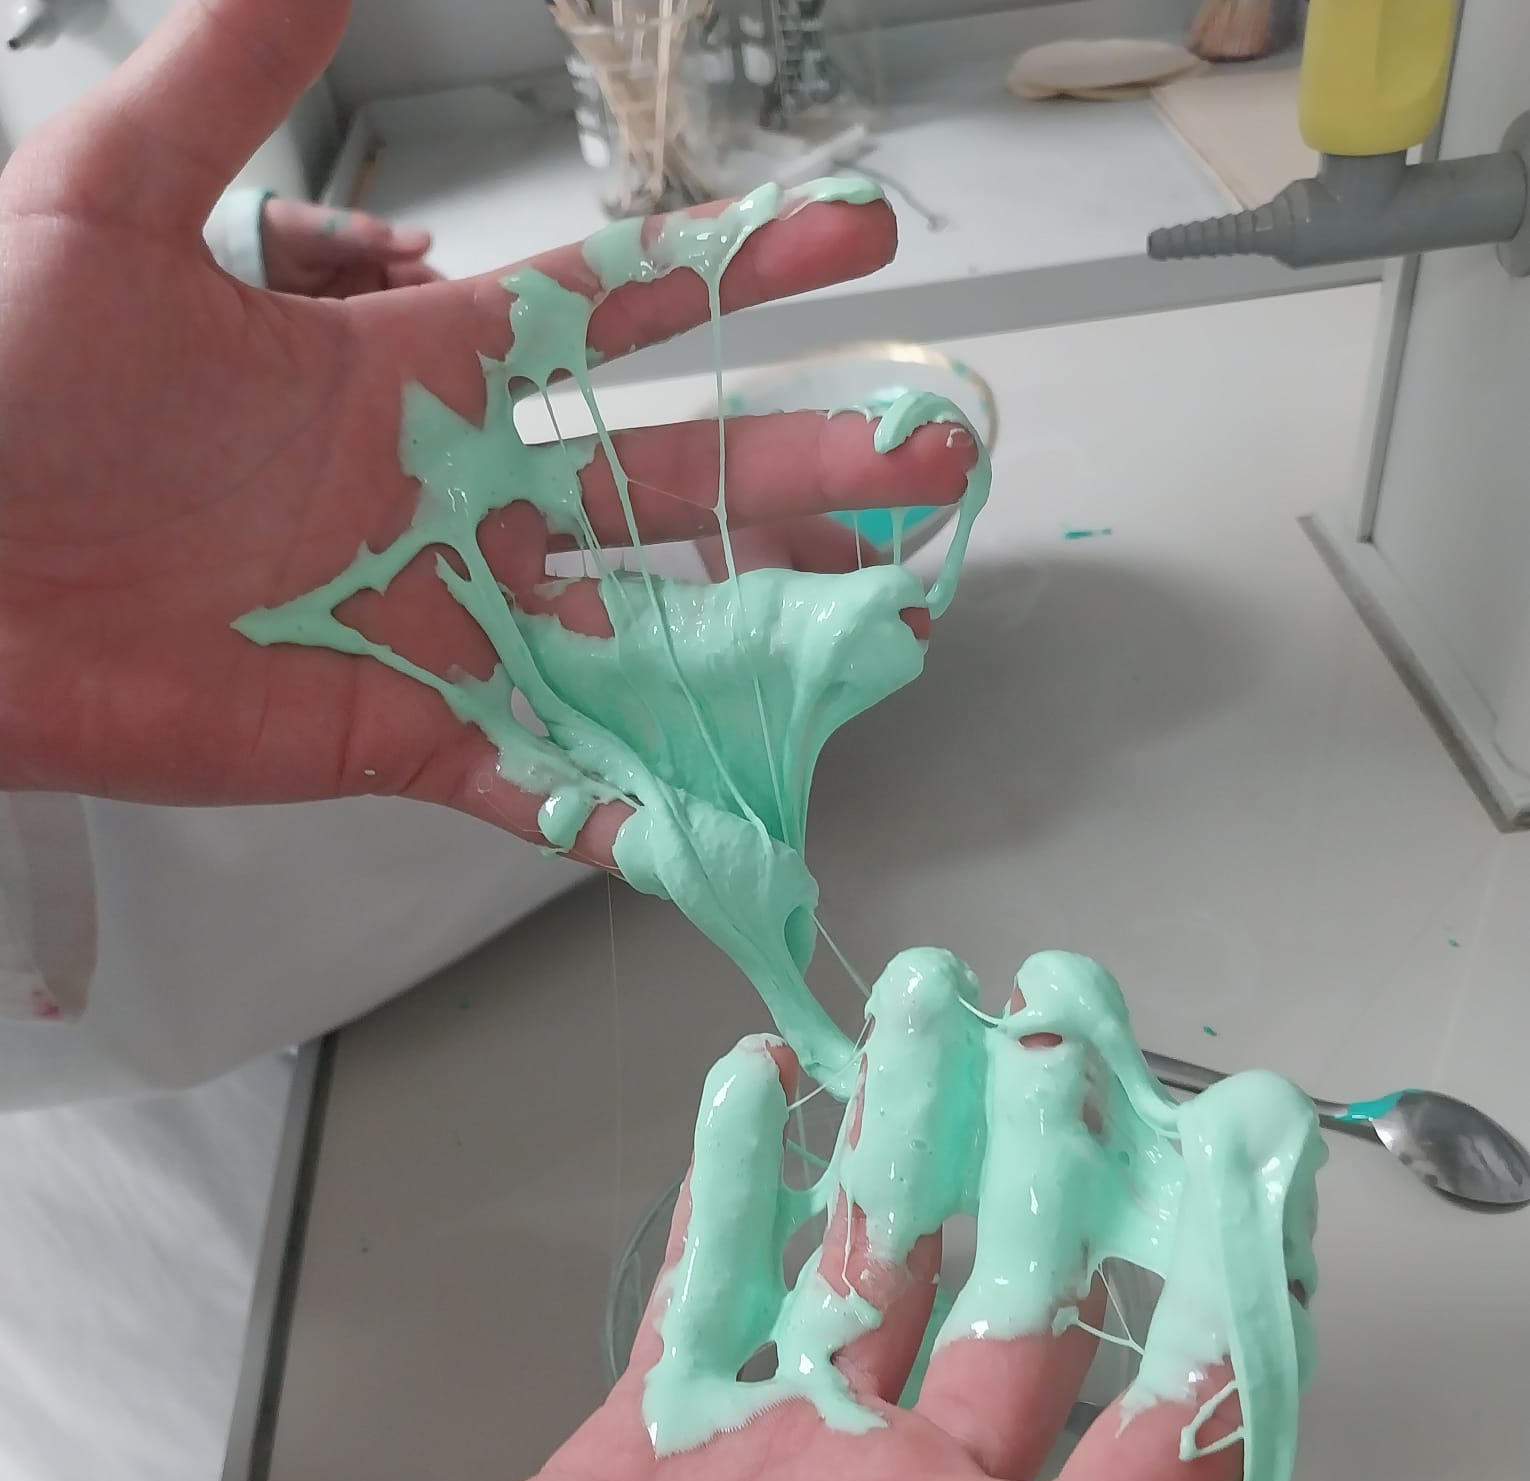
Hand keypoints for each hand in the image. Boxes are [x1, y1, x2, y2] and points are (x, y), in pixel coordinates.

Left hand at [0, 0, 969, 857]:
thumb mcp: (110, 194)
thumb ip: (240, 71)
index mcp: (402, 365)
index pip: (609, 312)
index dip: (734, 275)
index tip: (852, 244)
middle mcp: (440, 494)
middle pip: (660, 478)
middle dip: (796, 465)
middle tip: (925, 456)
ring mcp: (424, 617)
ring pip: (622, 627)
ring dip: (745, 636)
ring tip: (865, 629)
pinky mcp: (381, 726)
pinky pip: (519, 769)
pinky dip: (602, 800)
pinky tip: (692, 814)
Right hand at [133, 1030, 1508, 1480]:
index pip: (1172, 1439)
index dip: (1231, 1295)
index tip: (1256, 1154)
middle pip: (1026, 1314)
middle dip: (1057, 1161)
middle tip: (1076, 1025)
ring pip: (870, 1279)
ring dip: (904, 1145)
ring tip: (935, 1014)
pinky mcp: (631, 1473)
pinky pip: (708, 1297)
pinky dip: (738, 1194)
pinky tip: (763, 1101)